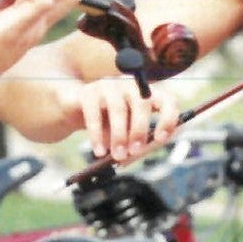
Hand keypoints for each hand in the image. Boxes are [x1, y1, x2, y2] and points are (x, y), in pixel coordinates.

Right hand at [67, 74, 182, 163]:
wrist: (74, 111)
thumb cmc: (107, 125)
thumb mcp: (126, 134)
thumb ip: (137, 142)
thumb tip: (139, 151)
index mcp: (147, 95)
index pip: (167, 100)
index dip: (168, 119)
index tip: (161, 138)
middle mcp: (130, 85)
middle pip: (142, 103)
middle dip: (139, 130)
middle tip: (134, 152)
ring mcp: (109, 85)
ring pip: (119, 109)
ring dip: (120, 136)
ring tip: (117, 156)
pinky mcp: (88, 92)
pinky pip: (95, 114)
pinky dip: (97, 135)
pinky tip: (99, 151)